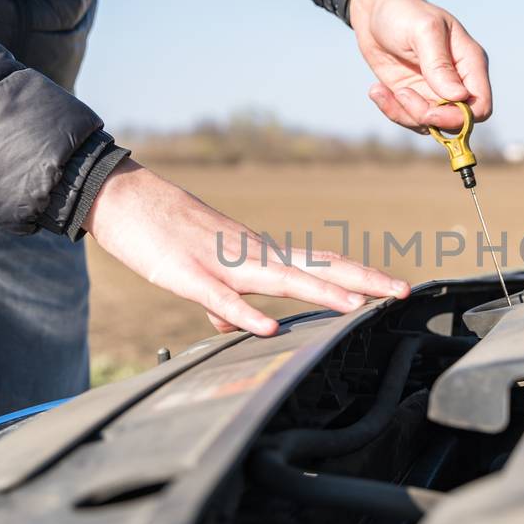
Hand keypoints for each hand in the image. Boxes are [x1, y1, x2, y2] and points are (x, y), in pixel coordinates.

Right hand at [84, 160, 409, 335]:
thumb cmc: (162, 234)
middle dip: (364, 281)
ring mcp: (221, 263)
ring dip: (321, 293)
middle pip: (318, 266)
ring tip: (358, 306)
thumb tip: (241, 326)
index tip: (396, 288)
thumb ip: (226, 301)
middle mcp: (252, 255)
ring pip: (281, 278)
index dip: (361, 276)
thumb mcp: (202, 274)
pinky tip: (271, 327)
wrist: (120, 197)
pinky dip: (247, 313)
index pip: (322, 264)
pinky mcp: (187, 273)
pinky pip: (221, 296)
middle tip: (404, 292)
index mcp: (259, 256)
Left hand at [348, 0, 490, 131]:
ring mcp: (436, 92)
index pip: (481, 106)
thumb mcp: (423, 31)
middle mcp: (458, 82)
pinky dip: (391, 111)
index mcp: (470, 63)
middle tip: (402, 93)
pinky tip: (377, 89)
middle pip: (456, 122)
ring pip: (431, 126)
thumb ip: (439, 64)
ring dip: (404, 114)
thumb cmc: (403, 12)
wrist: (375, 12)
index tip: (429, 112)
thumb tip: (458, 97)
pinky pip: (409, 119)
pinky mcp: (415, 97)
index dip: (459, 118)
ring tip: (381, 88)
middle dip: (427, 117)